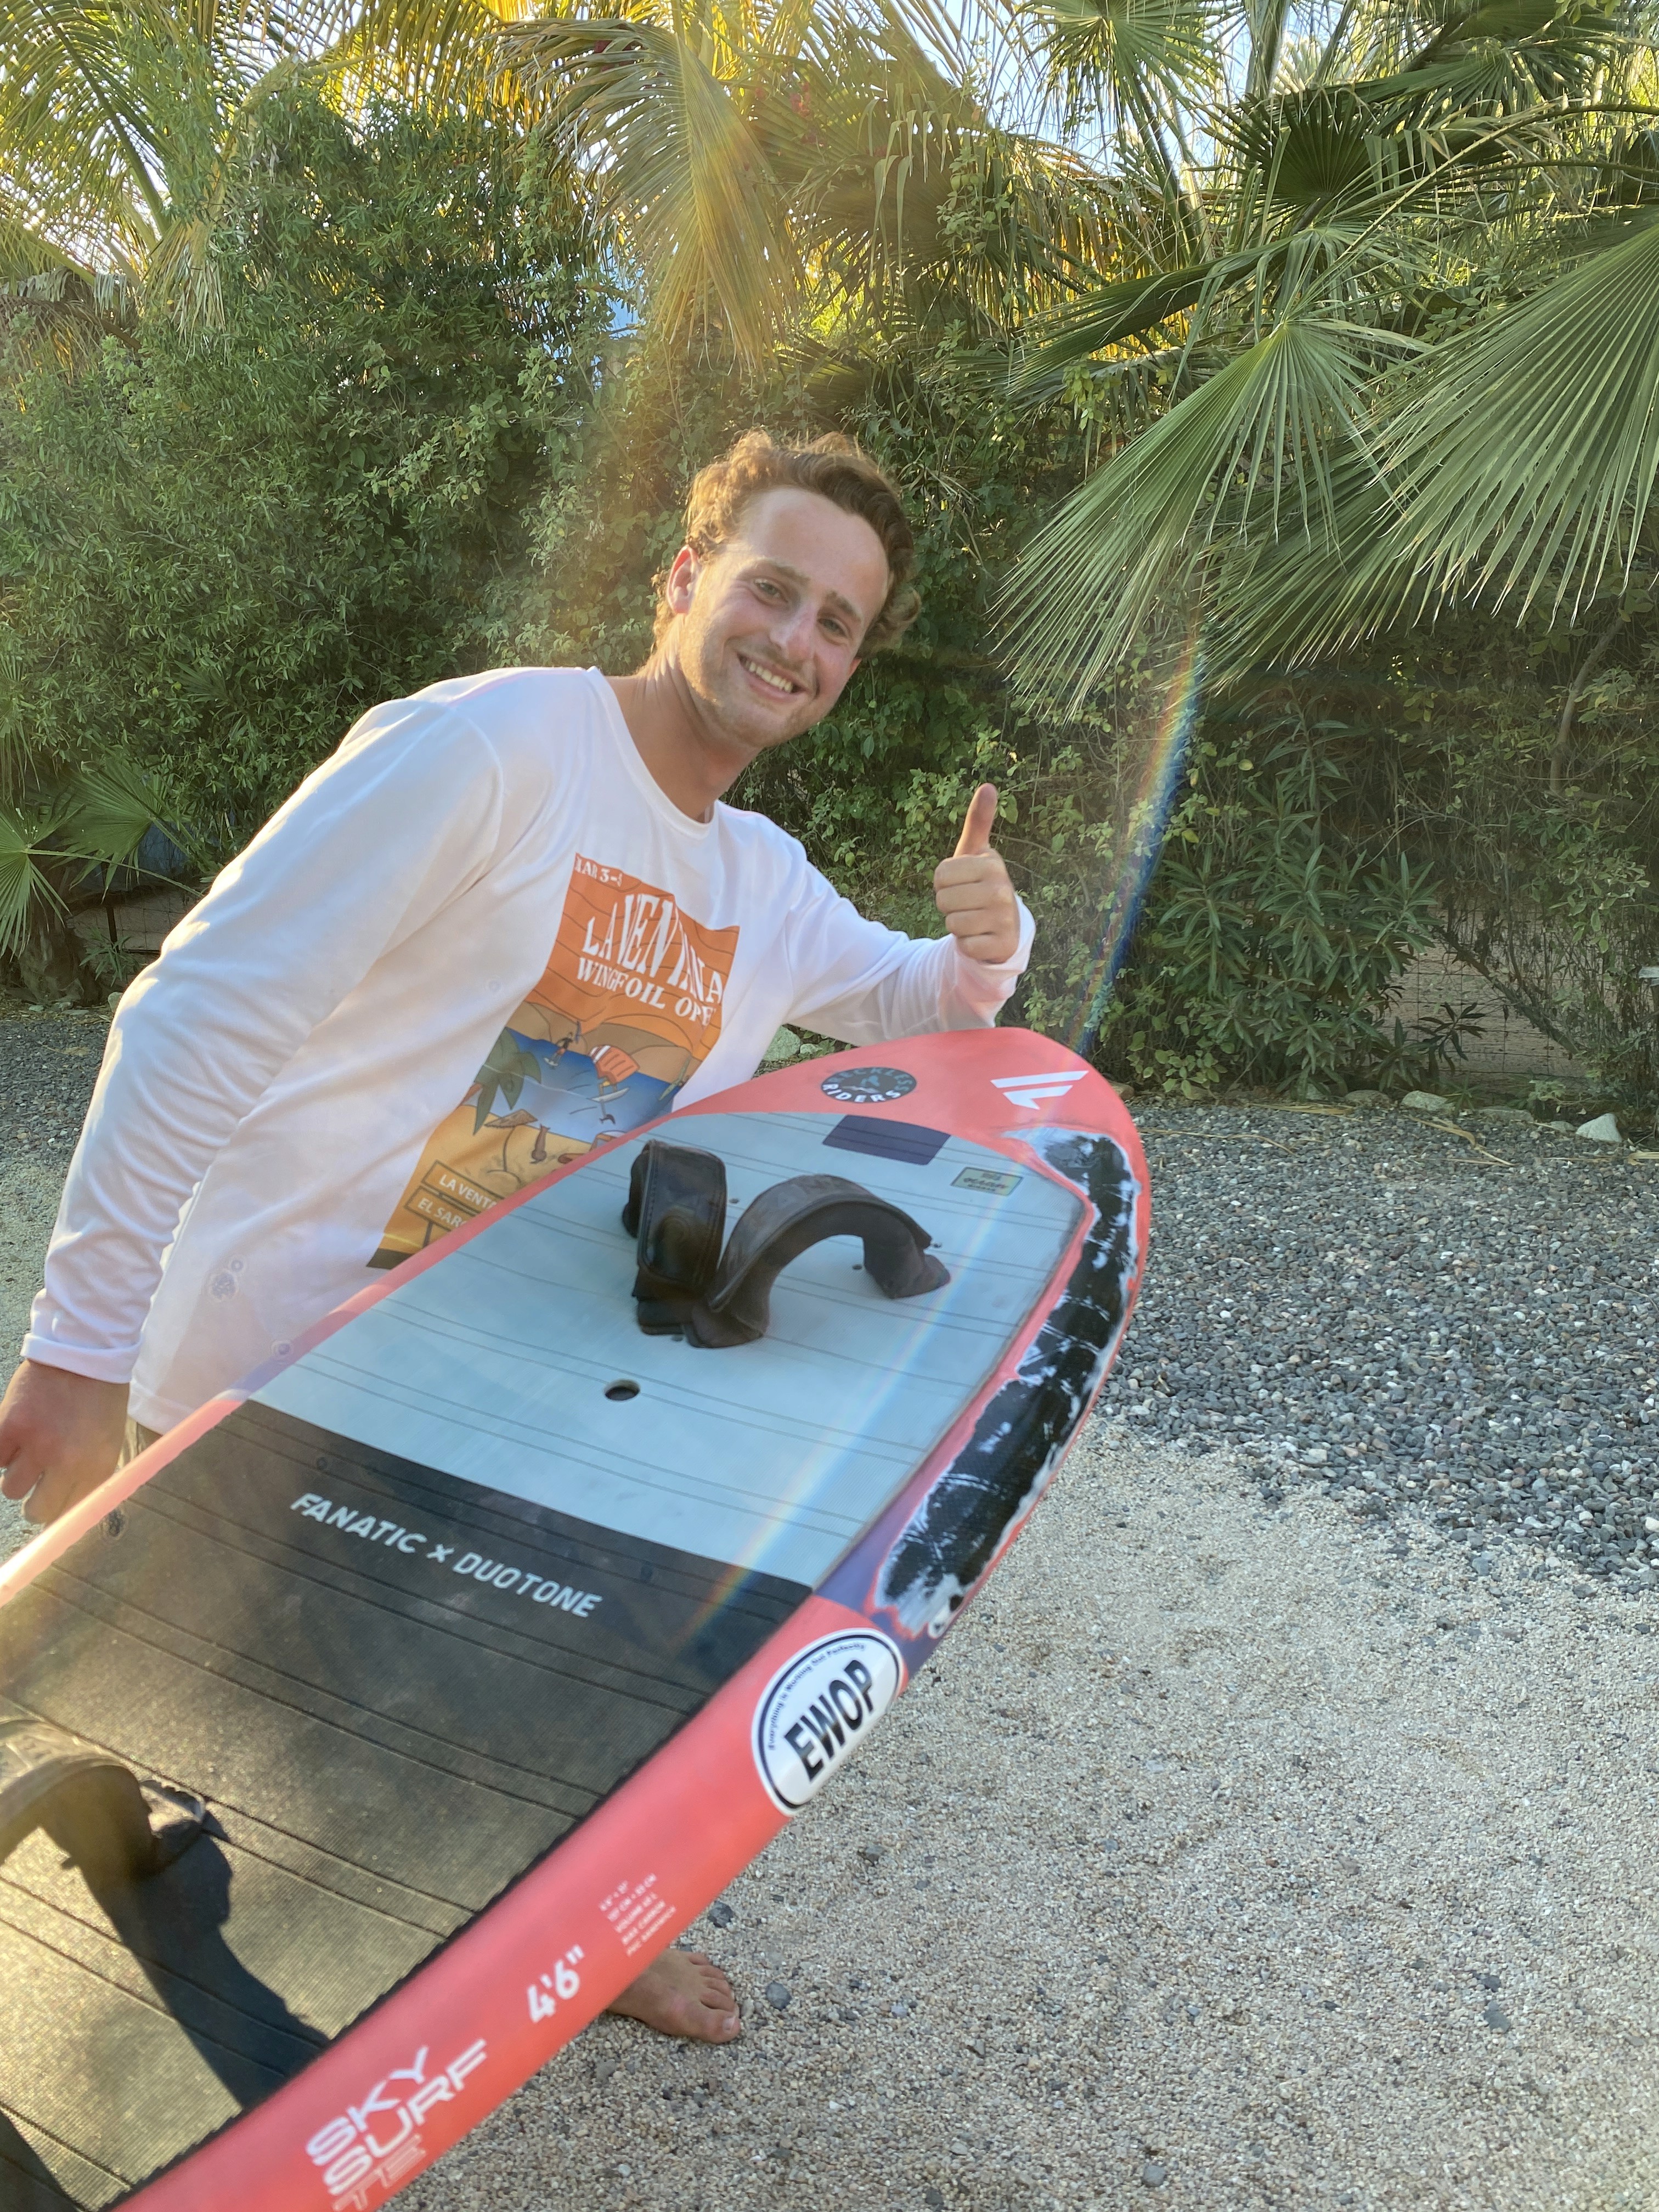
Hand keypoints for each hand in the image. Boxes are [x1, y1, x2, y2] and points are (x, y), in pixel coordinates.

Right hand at [0, 1361, 129, 1526]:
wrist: (85, 1353)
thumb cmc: (102, 1398)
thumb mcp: (109, 1441)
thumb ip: (91, 1476)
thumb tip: (72, 1507)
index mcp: (97, 1468)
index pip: (71, 1515)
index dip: (60, 1514)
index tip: (54, 1509)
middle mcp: (66, 1463)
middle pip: (36, 1511)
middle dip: (36, 1503)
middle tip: (38, 1484)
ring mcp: (35, 1445)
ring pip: (11, 1489)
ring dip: (18, 1476)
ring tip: (29, 1453)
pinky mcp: (8, 1427)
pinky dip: (2, 1453)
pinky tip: (14, 1439)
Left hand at [933, 783, 1020, 964]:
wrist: (1004, 926)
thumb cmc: (981, 885)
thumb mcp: (976, 854)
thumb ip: (978, 822)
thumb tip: (988, 786)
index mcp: (992, 864)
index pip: (940, 875)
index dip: (943, 883)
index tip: (961, 884)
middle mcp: (1002, 890)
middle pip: (943, 900)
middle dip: (948, 905)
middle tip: (967, 903)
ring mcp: (1004, 919)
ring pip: (952, 924)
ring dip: (957, 925)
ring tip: (974, 919)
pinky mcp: (1002, 945)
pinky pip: (964, 945)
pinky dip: (967, 944)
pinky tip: (980, 936)